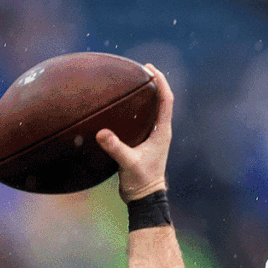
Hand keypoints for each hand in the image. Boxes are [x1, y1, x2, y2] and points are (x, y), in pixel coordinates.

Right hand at [96, 64, 173, 201]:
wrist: (144, 198)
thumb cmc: (141, 181)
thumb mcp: (128, 163)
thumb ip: (116, 148)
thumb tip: (102, 133)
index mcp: (162, 132)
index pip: (166, 101)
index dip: (161, 82)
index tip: (151, 69)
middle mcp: (160, 131)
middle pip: (162, 101)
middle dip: (154, 83)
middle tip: (141, 69)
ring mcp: (153, 137)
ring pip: (153, 110)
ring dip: (147, 95)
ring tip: (134, 82)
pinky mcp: (145, 143)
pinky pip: (143, 120)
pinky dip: (137, 109)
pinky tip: (123, 107)